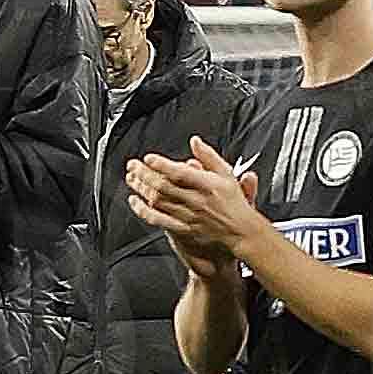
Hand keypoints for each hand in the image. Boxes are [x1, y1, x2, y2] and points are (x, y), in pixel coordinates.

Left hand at [128, 142, 260, 275]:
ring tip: (132, 178)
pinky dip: (143, 211)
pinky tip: (135, 202)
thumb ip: (209, 156)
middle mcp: (195, 201)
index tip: (149, 158)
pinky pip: (158, 220)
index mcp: (206, 185)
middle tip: (133, 165)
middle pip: (164, 186)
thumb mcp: (226, 174)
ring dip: (142, 189)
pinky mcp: (182, 229)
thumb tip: (195, 141)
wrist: (240, 232)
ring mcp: (187, 216)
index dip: (162, 165)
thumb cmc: (234, 203)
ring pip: (158, 201)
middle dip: (145, 174)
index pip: (179, 173)